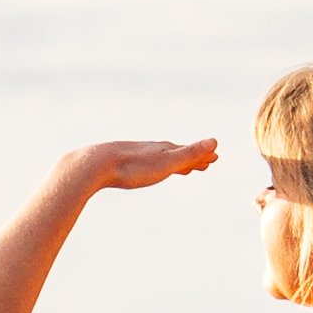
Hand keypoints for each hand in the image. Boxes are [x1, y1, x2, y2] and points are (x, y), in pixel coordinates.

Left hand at [58, 136, 218, 193]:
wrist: (96, 164)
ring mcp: (138, 156)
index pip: (189, 152)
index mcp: (164, 150)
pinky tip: (148, 170)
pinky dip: (155, 167)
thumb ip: (190, 153)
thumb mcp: (167, 162)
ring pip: (161, 159)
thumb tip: (215, 141)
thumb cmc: (134, 166)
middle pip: (177, 154)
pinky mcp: (123, 164)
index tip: (215, 158)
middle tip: (204, 163)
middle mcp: (152, 150)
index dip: (202, 156)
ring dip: (174, 164)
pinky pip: (145, 165)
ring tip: (182, 168)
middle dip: (192, 159)